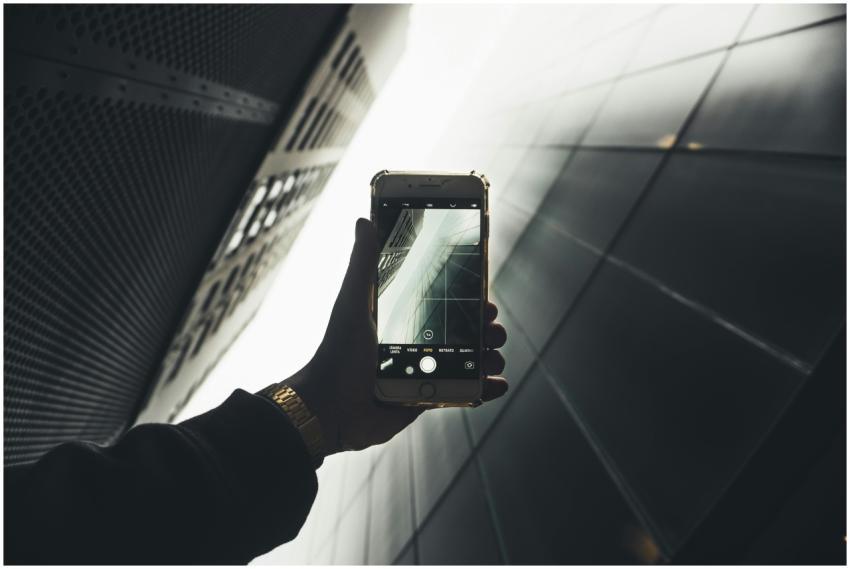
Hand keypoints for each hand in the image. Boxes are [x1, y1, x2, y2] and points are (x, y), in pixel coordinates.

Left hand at [284, 218, 507, 457]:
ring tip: (493, 356)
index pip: (444, 302)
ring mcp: (424, 371)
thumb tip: (364, 219)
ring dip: (489, 356)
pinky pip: (464, 392)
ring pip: (469, 361)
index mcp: (403, 318)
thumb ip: (363, 262)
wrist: (329, 407)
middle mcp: (416, 343)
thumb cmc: (337, 352)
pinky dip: (485, 389)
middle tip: (493, 327)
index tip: (483, 293)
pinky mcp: (428, 399)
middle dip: (486, 328)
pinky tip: (496, 383)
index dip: (467, 298)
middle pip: (464, 331)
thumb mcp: (353, 301)